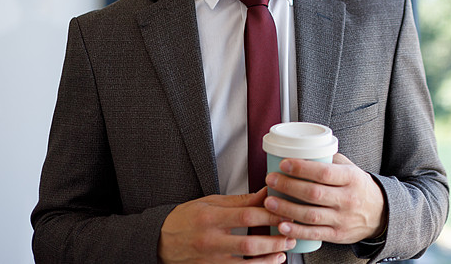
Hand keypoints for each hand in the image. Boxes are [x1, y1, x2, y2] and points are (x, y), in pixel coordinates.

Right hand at [158, 188, 295, 262]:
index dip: (270, 214)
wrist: (159, 241)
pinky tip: (268, 263)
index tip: (286, 211)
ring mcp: (210, 259)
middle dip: (274, 240)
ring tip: (284, 250)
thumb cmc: (185, 219)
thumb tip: (265, 193)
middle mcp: (210, 240)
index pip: (247, 215)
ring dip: (268, 258)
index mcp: (210, 217)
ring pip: (245, 263)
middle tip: (291, 234)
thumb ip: (238, 201)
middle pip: (249, 243)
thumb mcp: (209, 203)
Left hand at [263, 153, 386, 244]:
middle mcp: (347, 199)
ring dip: (286, 208)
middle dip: (288, 186)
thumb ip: (330, 160)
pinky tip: (282, 225)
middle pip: (313, 193)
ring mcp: (342, 219)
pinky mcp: (337, 235)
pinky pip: (314, 234)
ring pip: (311, 215)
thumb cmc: (360, 187)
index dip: (301, 168)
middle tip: (271, 179)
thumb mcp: (351, 169)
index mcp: (351, 178)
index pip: (324, 172)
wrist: (380, 213)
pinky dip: (296, 231)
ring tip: (270, 200)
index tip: (284, 164)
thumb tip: (303, 149)